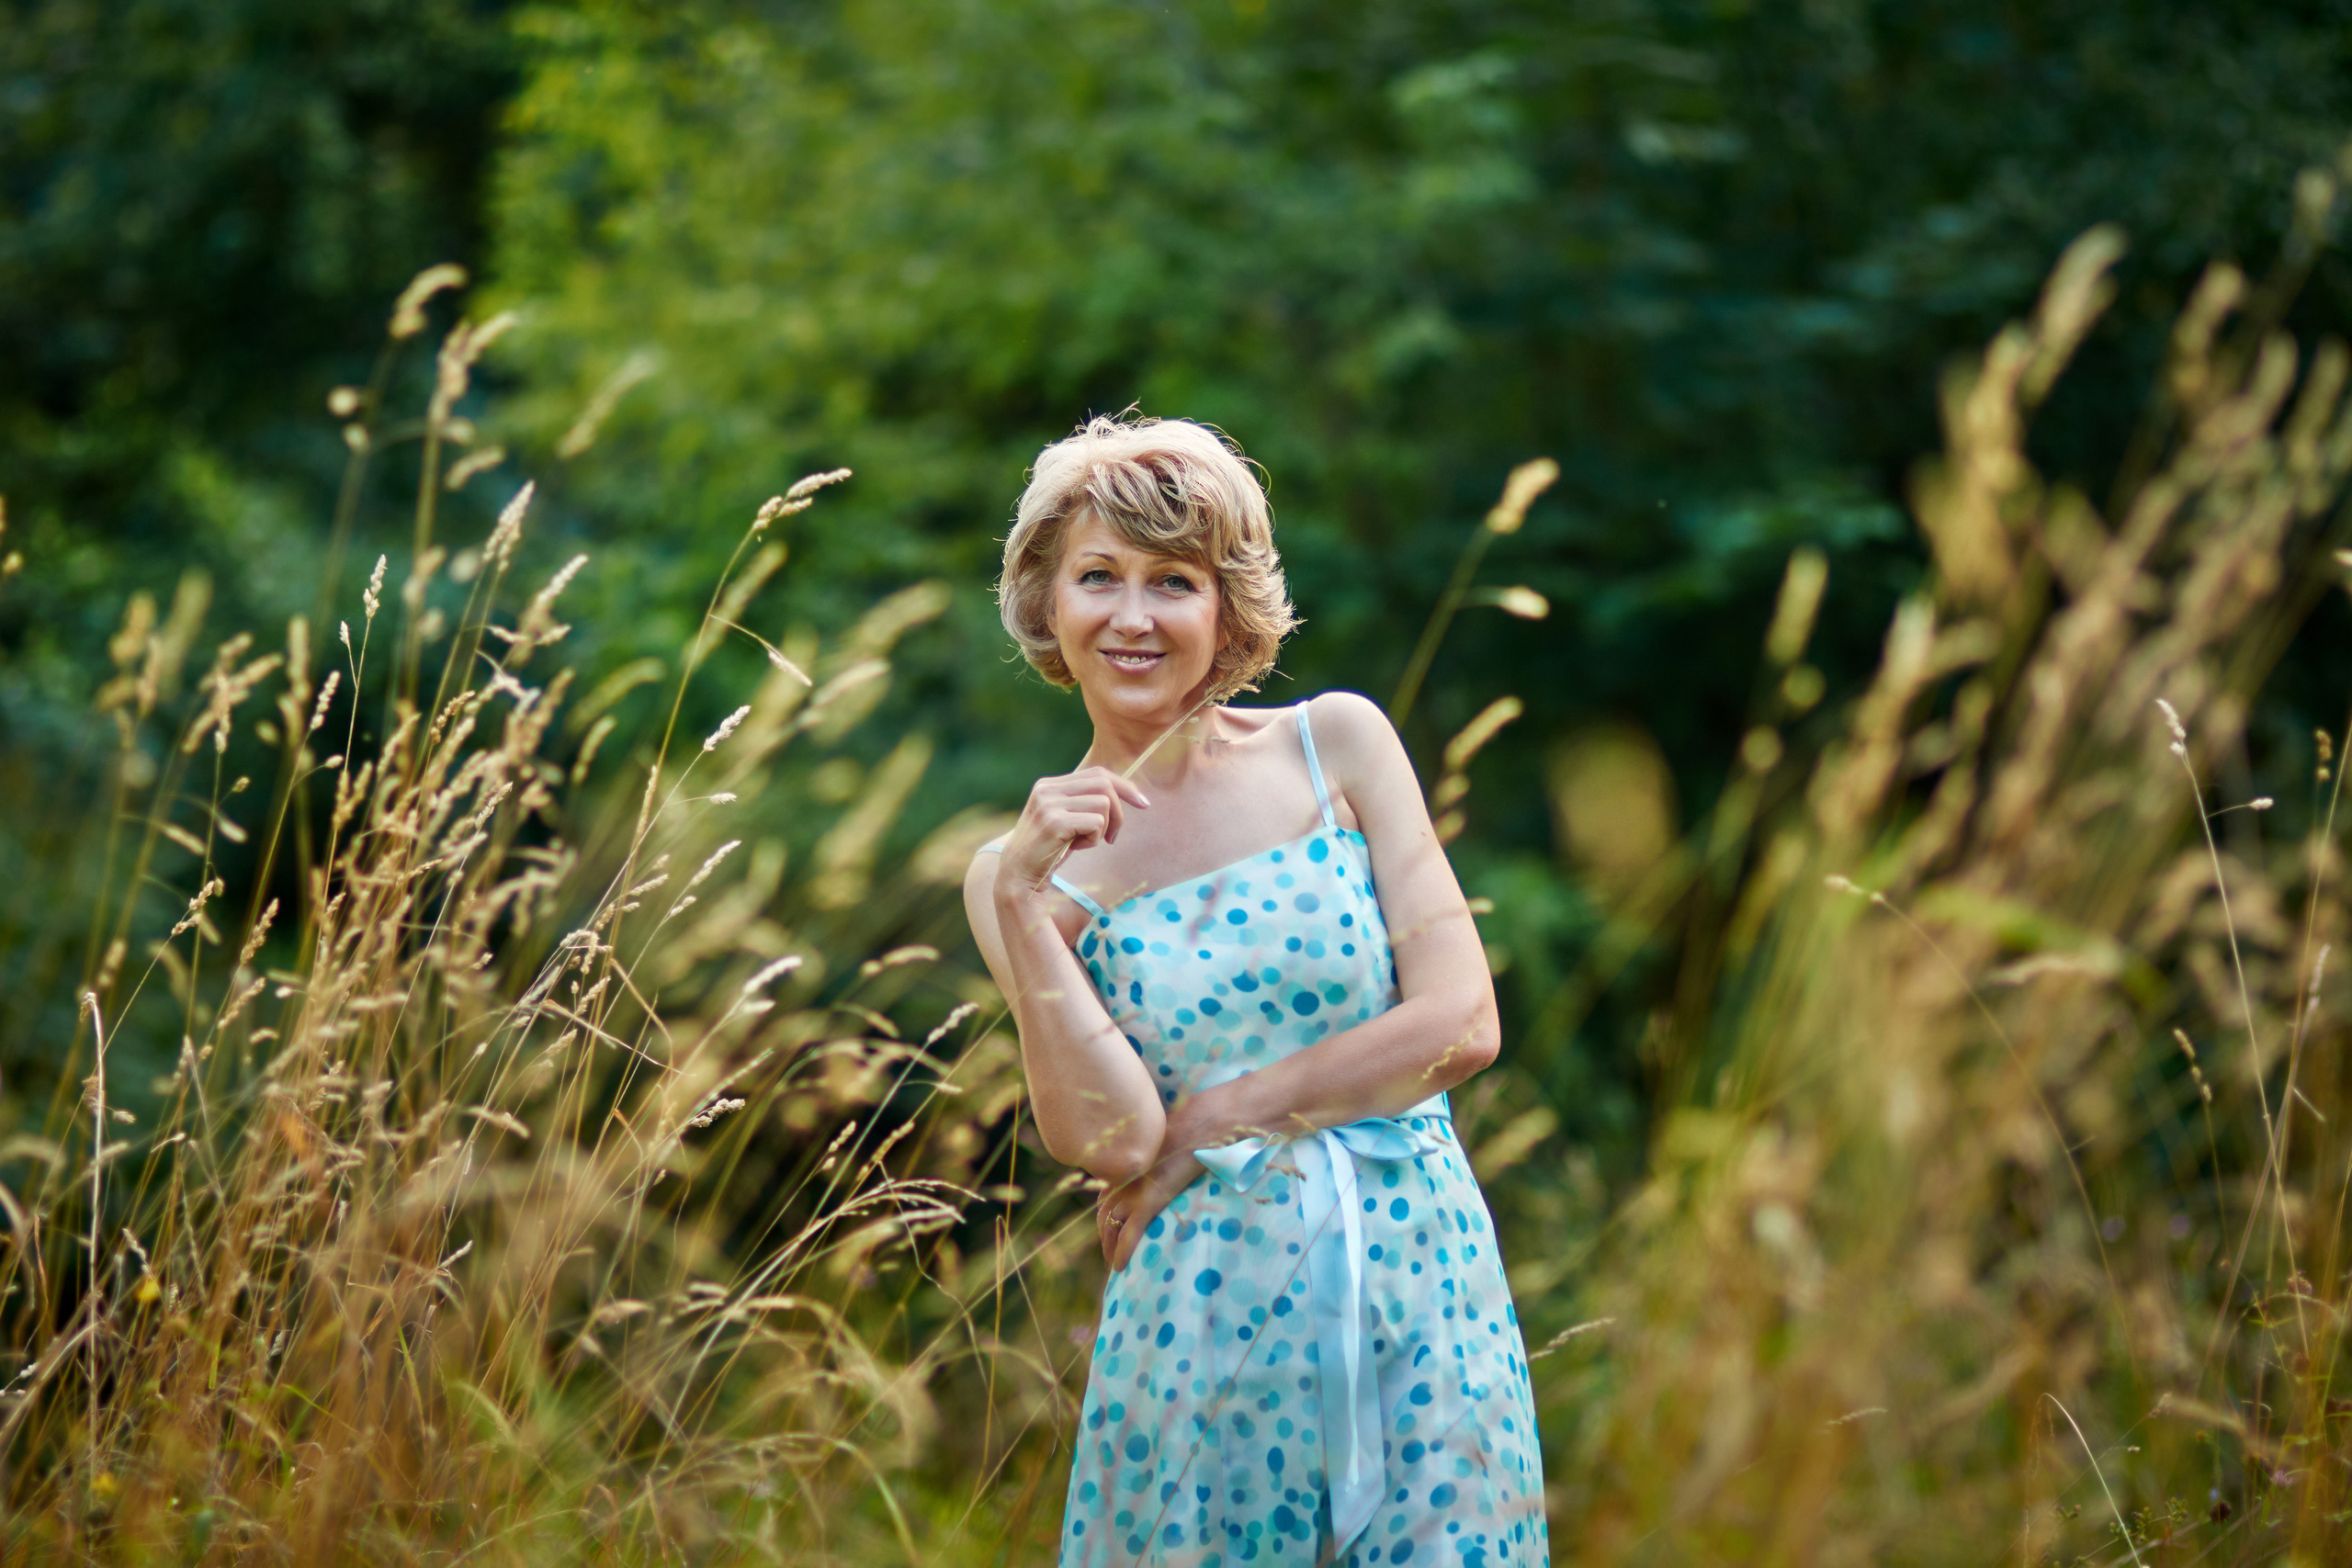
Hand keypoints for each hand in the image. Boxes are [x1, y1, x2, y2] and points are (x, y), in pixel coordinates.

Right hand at [998, 766, 1150, 897]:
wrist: (1019, 877)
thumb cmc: (1048, 851)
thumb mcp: (1065, 820)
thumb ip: (1083, 803)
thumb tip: (1123, 792)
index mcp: (1049, 785)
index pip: (1097, 773)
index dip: (1125, 786)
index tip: (1143, 803)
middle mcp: (1047, 789)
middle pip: (1104, 784)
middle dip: (1119, 812)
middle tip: (1112, 838)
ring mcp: (1049, 804)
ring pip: (1104, 803)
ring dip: (1103, 829)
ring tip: (1085, 843)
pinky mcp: (1054, 822)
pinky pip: (1096, 822)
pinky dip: (1094, 839)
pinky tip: (1076, 848)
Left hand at [1096, 1085, 1251, 1269]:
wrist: (1199, 1127)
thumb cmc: (1190, 1130)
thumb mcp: (1164, 1144)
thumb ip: (1155, 1159)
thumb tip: (1166, 1165)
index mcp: (1125, 1165)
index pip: (1105, 1197)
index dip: (1105, 1216)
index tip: (1110, 1228)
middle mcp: (1122, 1179)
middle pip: (1103, 1215)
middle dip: (1105, 1236)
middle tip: (1110, 1251)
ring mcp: (1133, 1191)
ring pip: (1111, 1227)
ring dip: (1109, 1248)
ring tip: (1114, 1263)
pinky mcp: (1148, 1202)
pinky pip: (1130, 1234)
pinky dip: (1123, 1252)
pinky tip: (1120, 1267)